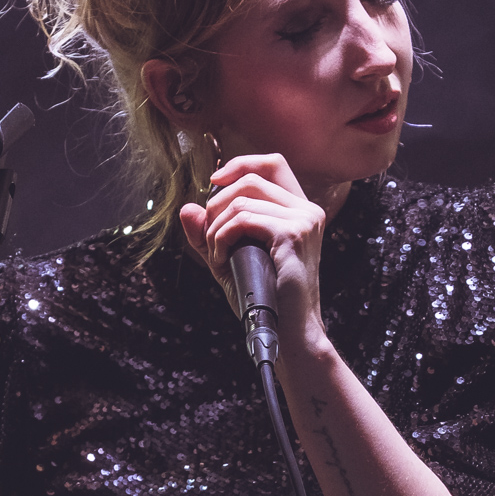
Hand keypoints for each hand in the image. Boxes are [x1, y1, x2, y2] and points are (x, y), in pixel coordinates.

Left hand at [179, 153, 330, 367]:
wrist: (288, 332)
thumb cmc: (264, 297)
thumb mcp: (230, 259)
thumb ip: (208, 234)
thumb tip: (187, 207)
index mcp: (299, 209)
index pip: (273, 163)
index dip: (240, 164)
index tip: (213, 182)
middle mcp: (307, 209)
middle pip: (251, 178)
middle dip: (217, 204)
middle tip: (211, 237)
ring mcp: (303, 220)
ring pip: (241, 201)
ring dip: (216, 228)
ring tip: (216, 256)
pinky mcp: (293, 235)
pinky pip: (242, 220)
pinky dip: (221, 238)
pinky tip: (222, 260)